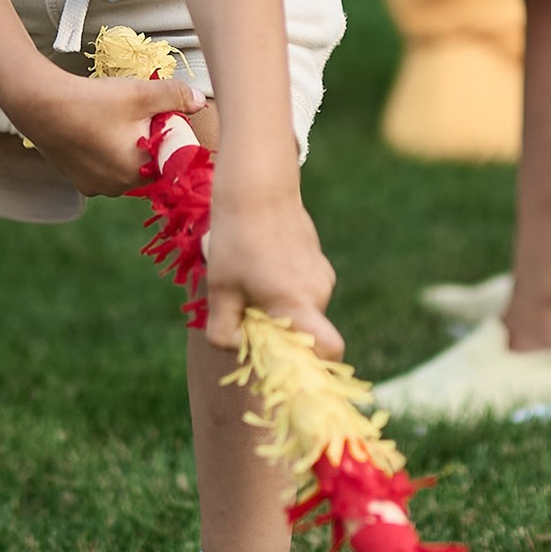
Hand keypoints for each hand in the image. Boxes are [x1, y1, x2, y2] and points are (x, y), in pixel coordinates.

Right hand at [17, 69, 188, 199]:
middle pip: (148, 165)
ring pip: (126, 167)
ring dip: (127, 147)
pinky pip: (105, 169)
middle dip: (149, 142)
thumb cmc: (93, 101)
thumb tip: (201, 102)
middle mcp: (118, 188)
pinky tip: (97, 130)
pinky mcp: (79, 182)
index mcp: (138, 173)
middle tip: (136, 114)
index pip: (170, 162)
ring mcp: (96, 188)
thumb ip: (176, 97)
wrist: (40, 105)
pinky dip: (107, 153)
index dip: (169, 138)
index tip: (160, 117)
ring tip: (113, 120)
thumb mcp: (141, 93)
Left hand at [200, 178, 339, 357]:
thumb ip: (224, 330)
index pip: (330, 350)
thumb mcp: (220, 288)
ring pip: (301, 309)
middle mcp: (319, 293)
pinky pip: (302, 289)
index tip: (282, 360)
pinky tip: (259, 261)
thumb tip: (236, 348)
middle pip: (304, 332)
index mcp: (297, 305)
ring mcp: (322, 275)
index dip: (314, 365)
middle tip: (243, 307)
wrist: (258, 186)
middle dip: (276, 330)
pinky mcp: (318, 261)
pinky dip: (282, 288)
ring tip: (247, 276)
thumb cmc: (236, 239)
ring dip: (275, 306)